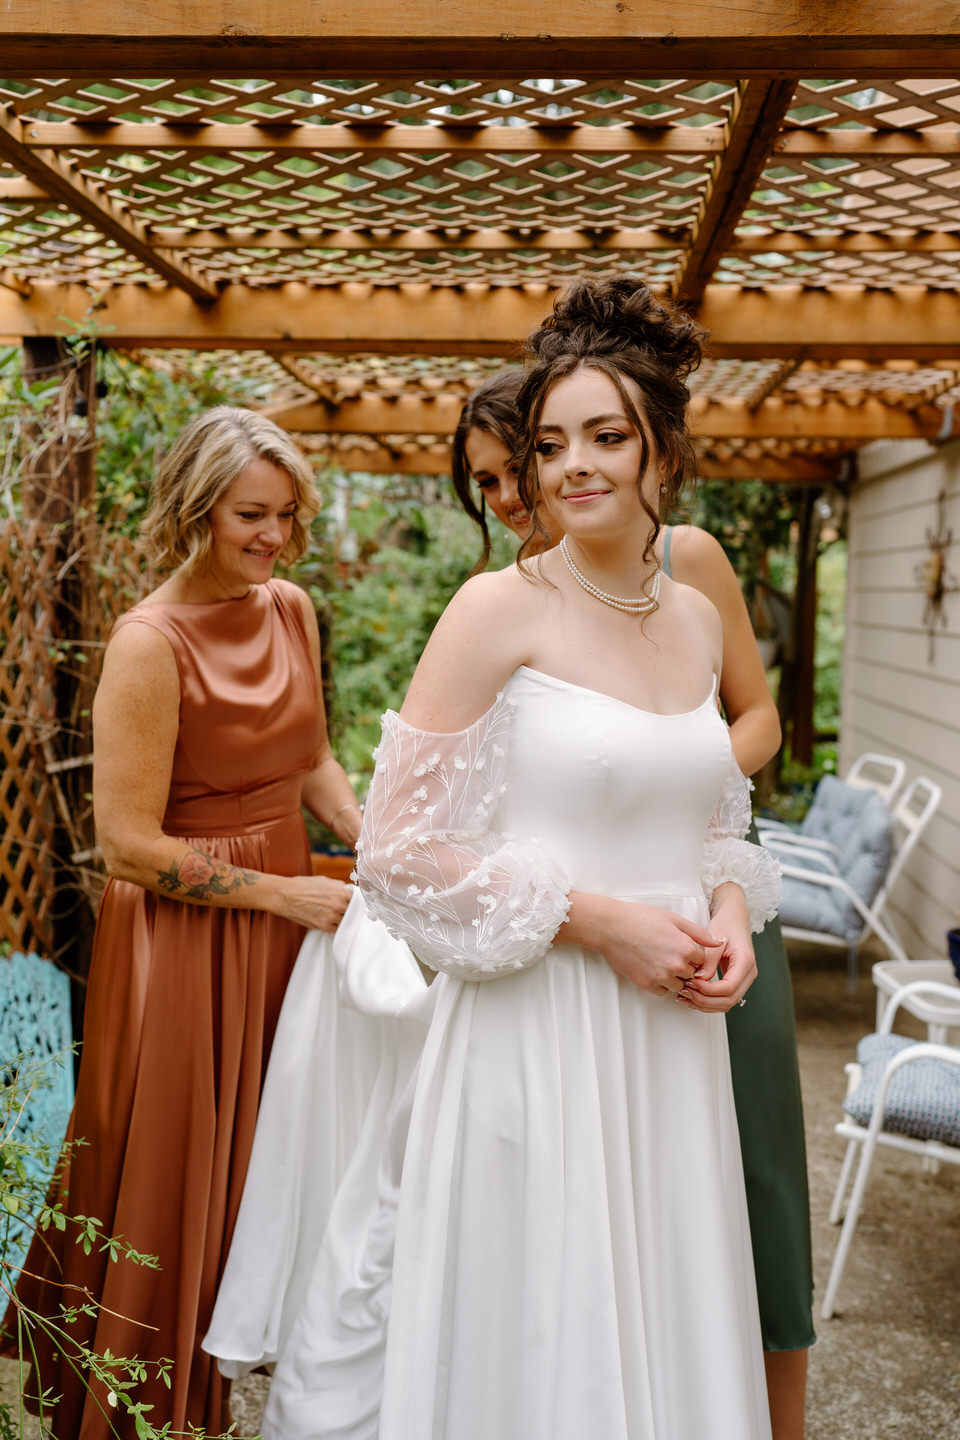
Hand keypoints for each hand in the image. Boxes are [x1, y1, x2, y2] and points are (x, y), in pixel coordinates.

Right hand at [277, 875, 353, 931]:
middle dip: (348, 911)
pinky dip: (334, 927)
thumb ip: (338, 886)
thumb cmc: (302, 886)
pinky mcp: (322, 926)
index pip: (357, 900)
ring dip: (341, 920)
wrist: (285, 895)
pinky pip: (335, 930)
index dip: (354, 902)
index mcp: (341, 892)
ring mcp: (331, 916)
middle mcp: (339, 904)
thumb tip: (347, 889)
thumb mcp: (324, 880)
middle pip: (352, 912)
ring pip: (344, 922)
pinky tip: (329, 922)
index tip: (352, 904)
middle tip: (343, 910)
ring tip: (334, 916)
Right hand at [566, 894, 718, 998]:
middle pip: (692, 975)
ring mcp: (661, 977)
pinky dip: (661, 983)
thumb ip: (699, 933)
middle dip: (685, 966)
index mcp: (685, 948)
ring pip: (679, 985)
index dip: (693, 953)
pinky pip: (663, 991)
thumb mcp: (673, 919)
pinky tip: (652, 968)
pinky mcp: (647, 985)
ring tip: (660, 960)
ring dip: (674, 977)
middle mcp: (676, 965)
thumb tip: (720, 941)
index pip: (702, 960)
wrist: (611, 927)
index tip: (680, 946)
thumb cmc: (640, 918)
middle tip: (669, 953)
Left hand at [678, 883, 756, 1013]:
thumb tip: (699, 979)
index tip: (690, 983)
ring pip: (727, 1003)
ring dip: (705, 1004)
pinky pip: (724, 998)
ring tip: (685, 996)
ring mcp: (744, 979)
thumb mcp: (715, 938)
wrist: (734, 918)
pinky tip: (692, 995)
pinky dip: (708, 1001)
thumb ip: (708, 960)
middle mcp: (748, 973)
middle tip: (684, 993)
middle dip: (705, 1001)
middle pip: (729, 1000)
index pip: (728, 987)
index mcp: (745, 961)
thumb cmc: (725, 924)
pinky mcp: (736, 980)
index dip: (708, 990)